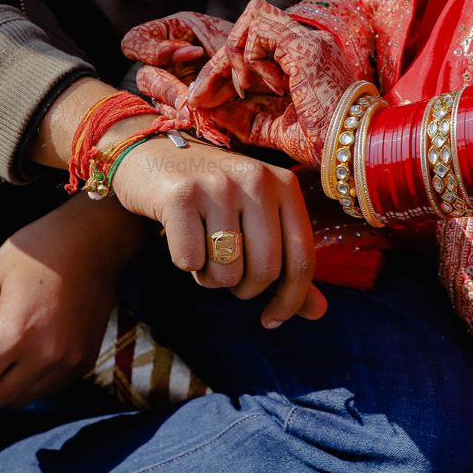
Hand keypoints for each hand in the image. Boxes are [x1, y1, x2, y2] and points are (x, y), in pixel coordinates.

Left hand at [0, 194, 144, 409]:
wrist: (94, 241)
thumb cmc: (36, 253)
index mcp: (15, 334)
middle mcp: (45, 356)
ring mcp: (68, 363)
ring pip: (19, 401)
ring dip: (2, 385)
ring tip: (2, 348)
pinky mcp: (83, 363)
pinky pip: (45, 390)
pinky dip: (28, 380)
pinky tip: (28, 348)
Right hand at [112, 136, 327, 328]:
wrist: (153, 153)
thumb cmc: (213, 195)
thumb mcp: (257, 219)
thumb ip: (288, 263)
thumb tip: (319, 312)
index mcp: (284, 185)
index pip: (302, 259)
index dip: (291, 300)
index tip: (271, 319)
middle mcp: (256, 180)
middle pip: (265, 271)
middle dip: (244, 289)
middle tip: (228, 276)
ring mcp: (218, 186)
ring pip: (227, 272)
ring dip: (211, 278)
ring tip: (203, 253)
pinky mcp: (180, 195)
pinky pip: (190, 261)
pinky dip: (186, 264)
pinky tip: (182, 241)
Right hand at [121, 12, 239, 119]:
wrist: (269, 65)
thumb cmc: (247, 43)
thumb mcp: (226, 37)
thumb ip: (204, 55)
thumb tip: (188, 93)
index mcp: (168, 35)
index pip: (134, 42)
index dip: (149, 50)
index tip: (184, 52)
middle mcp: (165, 64)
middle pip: (145, 78)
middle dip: (168, 88)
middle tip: (189, 97)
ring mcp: (172, 89)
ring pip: (158, 103)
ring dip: (177, 109)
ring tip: (197, 114)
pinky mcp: (184, 111)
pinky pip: (174, 121)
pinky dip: (189, 121)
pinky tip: (204, 121)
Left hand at [188, 0, 360, 165]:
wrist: (350, 149)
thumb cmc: (322, 144)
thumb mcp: (272, 130)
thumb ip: (243, 118)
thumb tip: (210, 110)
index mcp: (301, 61)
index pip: (254, 46)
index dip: (223, 68)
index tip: (204, 98)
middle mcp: (306, 44)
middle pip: (249, 27)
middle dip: (217, 62)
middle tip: (200, 95)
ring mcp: (309, 41)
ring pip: (254, 16)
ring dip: (235, 53)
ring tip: (242, 87)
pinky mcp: (305, 47)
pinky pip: (261, 29)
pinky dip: (252, 57)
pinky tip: (270, 86)